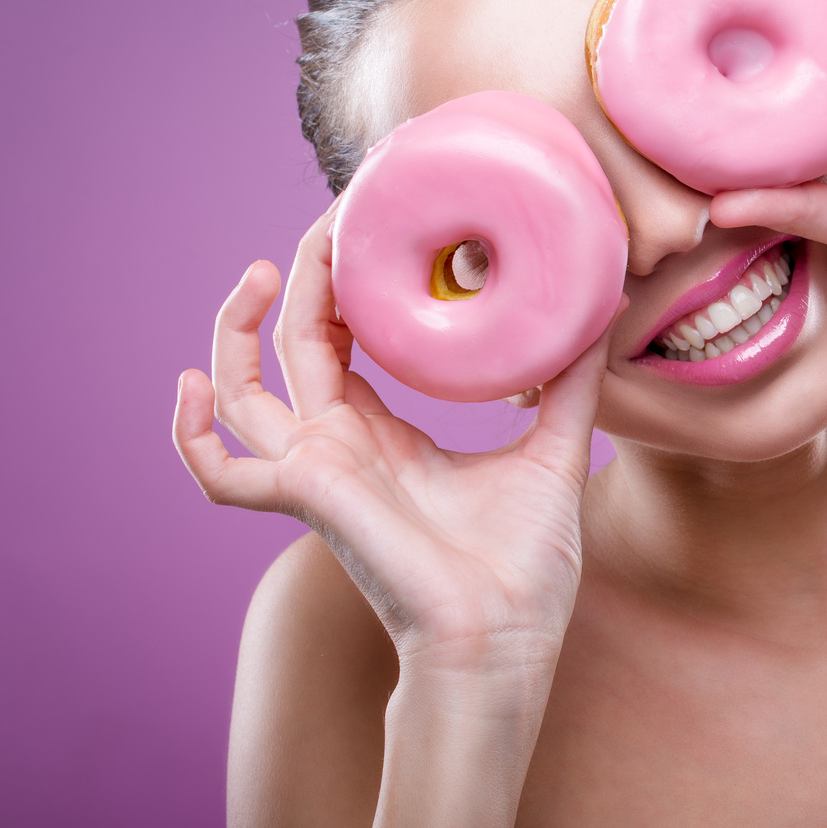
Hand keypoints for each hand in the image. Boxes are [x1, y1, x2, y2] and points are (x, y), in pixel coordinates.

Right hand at [172, 205, 621, 668]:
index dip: (343, 283)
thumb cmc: (525, 564)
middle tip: (331, 217)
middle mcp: (342, 446)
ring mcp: (318, 472)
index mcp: (387, 434)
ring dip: (235, 330)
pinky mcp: (308, 498)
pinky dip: (193, 435)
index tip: (365, 222)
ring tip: (256, 270)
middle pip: (293, 344)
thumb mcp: (556, 447)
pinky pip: (221, 474)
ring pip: (243, 391)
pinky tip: (192, 384)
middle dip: (301, 278)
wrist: (508, 638)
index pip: (342, 341)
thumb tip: (603, 308)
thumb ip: (571, 380)